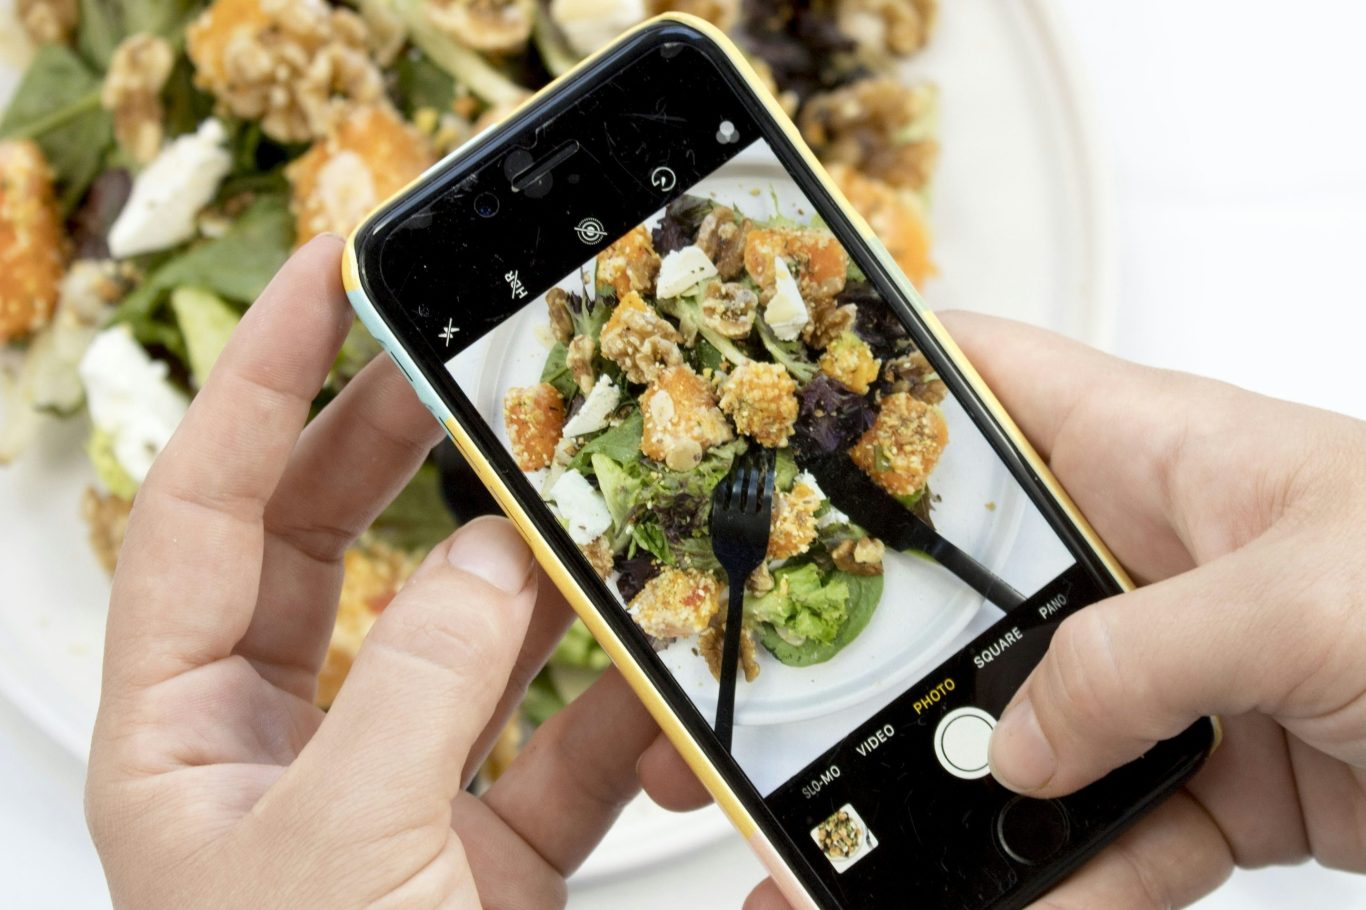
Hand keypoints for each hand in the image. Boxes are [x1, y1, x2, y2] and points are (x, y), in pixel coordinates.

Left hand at [85, 237, 694, 907]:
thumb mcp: (343, 855)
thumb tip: (489, 556)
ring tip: (594, 503)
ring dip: (538, 576)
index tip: (334, 279)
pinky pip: (557, 742)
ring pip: (465, 638)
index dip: (263, 382)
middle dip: (399, 444)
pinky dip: (617, 707)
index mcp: (186, 741)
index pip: (200, 511)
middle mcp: (281, 752)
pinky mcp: (485, 848)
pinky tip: (664, 677)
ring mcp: (391, 793)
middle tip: (467, 355)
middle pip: (330, 546)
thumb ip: (419, 687)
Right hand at [733, 312, 1365, 908]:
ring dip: (958, 794)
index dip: (879, 391)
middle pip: (973, 590)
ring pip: (1028, 730)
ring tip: (876, 851)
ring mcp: (1173, 670)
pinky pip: (1108, 834)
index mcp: (1159, 451)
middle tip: (796, 702)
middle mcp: (1147, 553)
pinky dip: (1062, 883)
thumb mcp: (1309, 595)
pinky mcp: (1211, 774)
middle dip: (887, 651)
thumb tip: (1025, 743)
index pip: (986, 382)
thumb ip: (1140, 657)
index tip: (779, 436)